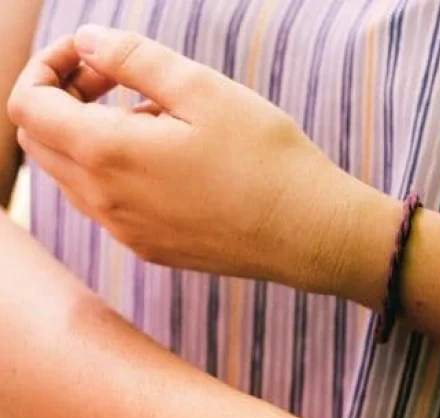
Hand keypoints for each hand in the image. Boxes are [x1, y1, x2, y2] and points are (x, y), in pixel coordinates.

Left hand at [7, 27, 388, 293]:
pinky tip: (170, 162)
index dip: (47, 67)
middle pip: (41, 144)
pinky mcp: (153, 250)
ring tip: (154, 121)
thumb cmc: (265, 160)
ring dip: (90, 138)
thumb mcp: (201, 89)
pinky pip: (108, 207)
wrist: (310, 235)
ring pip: (72, 178)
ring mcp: (128, 233)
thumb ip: (132, 58)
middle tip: (115, 82)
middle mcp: (105, 203)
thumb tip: (88, 42)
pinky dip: (116, 174)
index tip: (94, 57)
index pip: (27, 105)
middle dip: (62, 101)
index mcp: (107, 155)